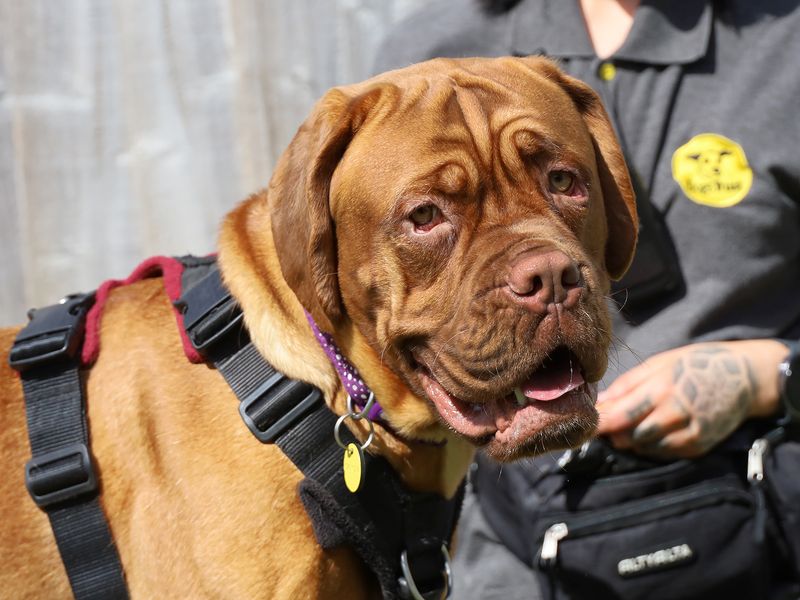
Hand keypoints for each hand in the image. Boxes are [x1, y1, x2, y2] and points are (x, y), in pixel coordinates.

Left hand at [596, 340, 787, 458]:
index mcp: (662, 387)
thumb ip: (628, 384)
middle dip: (613, 434)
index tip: (584, 427)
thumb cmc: (693, 364)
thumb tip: (600, 403)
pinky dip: (650, 446)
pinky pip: (664, 453)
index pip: (622, 414)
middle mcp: (675, 412)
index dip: (600, 424)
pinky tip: (650, 433)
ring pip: (645, 447)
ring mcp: (689, 431)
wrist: (742, 376)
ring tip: (628, 427)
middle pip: (630, 435)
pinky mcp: (699, 445)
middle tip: (604, 427)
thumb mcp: (659, 364)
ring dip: (630, 440)